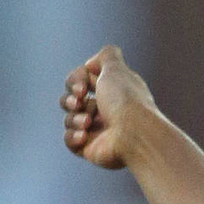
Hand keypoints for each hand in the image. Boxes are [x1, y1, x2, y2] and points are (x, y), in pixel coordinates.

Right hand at [60, 45, 154, 168]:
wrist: (134, 135)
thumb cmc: (126, 101)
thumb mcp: (116, 68)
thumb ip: (107, 55)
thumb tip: (91, 64)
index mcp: (112, 91)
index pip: (82, 80)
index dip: (76, 80)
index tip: (83, 86)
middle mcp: (106, 109)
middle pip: (71, 99)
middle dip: (70, 99)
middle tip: (79, 102)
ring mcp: (98, 129)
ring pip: (69, 119)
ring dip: (74, 118)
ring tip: (88, 123)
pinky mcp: (90, 148)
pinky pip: (69, 140)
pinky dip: (73, 136)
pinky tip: (84, 136)